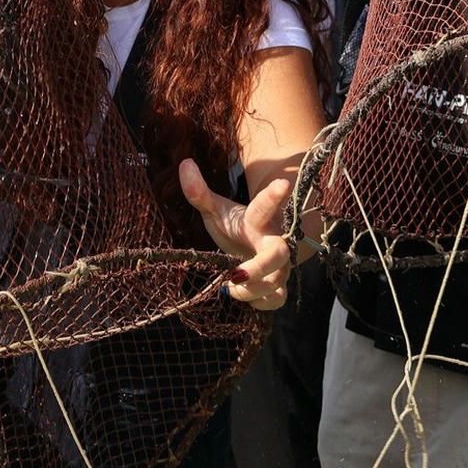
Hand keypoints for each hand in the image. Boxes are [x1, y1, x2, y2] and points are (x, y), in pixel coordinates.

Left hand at [181, 162, 293, 309]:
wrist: (250, 247)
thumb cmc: (233, 228)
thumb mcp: (215, 210)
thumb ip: (199, 192)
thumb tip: (184, 164)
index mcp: (256, 221)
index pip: (265, 207)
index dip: (273, 196)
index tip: (283, 183)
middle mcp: (272, 242)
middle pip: (279, 253)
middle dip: (260, 267)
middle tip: (235, 274)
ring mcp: (279, 265)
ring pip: (277, 281)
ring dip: (252, 289)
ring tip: (229, 287)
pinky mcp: (278, 285)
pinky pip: (277, 299)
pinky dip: (262, 303)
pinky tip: (248, 299)